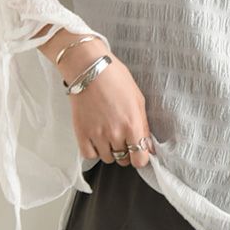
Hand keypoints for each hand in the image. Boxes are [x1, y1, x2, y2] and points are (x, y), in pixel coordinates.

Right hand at [62, 41, 153, 168]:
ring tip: (108, 134)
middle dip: (126, 152)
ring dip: (110, 150)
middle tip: (123, 138)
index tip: (139, 151)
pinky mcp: (81, 134)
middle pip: (123, 160)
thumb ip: (143, 126)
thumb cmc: (116, 79)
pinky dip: (94, 150)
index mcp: (132, 125)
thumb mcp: (138, 99)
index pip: (140, 159)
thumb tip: (148, 146)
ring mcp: (97, 135)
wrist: (89, 69)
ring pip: (107, 158)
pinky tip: (96, 138)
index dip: (141, 157)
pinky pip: (90, 155)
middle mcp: (115, 134)